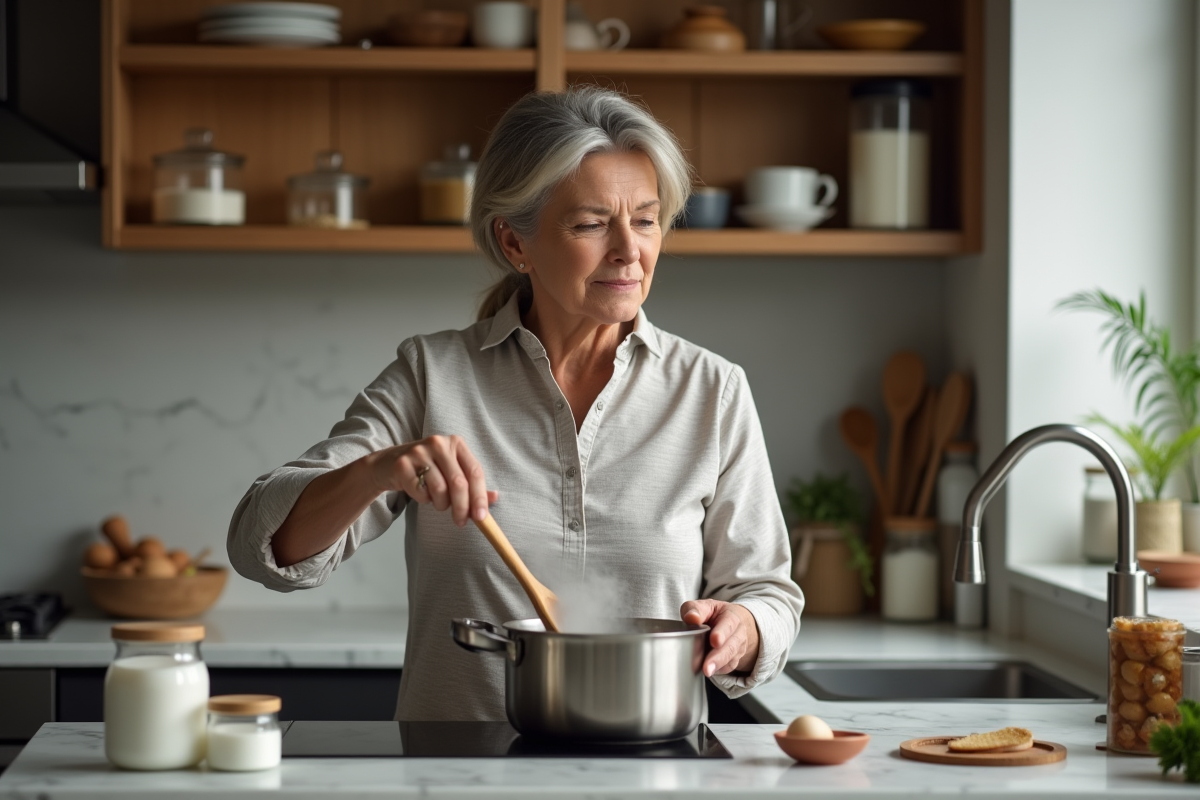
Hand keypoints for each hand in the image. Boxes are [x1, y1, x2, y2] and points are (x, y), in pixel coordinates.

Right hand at [366, 435, 496, 526]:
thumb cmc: (426, 470)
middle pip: (459, 483)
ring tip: (437, 501)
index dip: (480, 497)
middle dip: (462, 508)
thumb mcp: (451, 471)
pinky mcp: (402, 464)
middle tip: (460, 522)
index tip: (482, 517)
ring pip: (440, 489)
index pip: (475, 471)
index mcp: (456, 443)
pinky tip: (421, 493)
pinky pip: (420, 492)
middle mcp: (439, 443)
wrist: (388, 464)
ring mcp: (419, 452)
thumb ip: (472, 484)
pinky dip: (423, 499)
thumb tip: (495, 497)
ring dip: (441, 504)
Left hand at [680, 599, 759, 677]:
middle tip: (707, 666)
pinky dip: (719, 670)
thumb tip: (690, 618)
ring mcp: (737, 649)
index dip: (721, 633)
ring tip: (707, 671)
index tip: (714, 640)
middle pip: (731, 646)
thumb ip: (696, 609)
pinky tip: (710, 670)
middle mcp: (738, 634)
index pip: (728, 625)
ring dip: (718, 666)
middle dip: (719, 657)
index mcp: (731, 617)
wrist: (732, 623)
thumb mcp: (706, 606)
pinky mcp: (733, 660)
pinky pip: (728, 667)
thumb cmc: (715, 614)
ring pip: (731, 659)